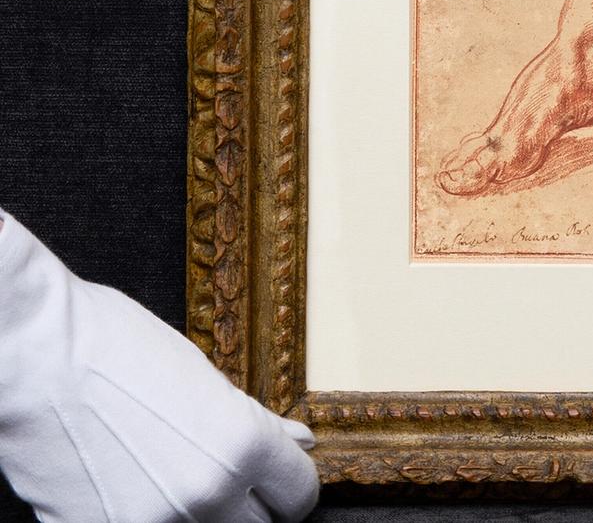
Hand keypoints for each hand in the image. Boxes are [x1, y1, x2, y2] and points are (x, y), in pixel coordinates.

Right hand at [0, 210, 318, 522]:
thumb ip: (257, 422)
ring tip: (168, 475)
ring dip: (197, 514)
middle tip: (226, 480)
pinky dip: (144, 517)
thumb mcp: (204, 376)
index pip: (299, 496)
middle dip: (248, 505)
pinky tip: (127, 484)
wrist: (33, 354)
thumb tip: (297, 442)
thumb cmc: (115, 347)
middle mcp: (206, 493)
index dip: (289, 487)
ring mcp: (153, 522)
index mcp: (243, 446)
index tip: (277, 482)